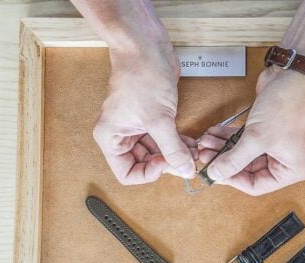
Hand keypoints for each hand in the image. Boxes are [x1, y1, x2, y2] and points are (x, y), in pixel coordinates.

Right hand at [94, 44, 195, 184]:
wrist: (145, 45)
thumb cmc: (140, 75)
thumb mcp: (158, 119)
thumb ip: (172, 148)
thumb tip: (185, 170)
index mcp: (111, 139)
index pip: (127, 174)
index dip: (149, 173)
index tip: (167, 163)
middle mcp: (121, 135)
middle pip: (144, 164)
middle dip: (166, 163)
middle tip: (187, 161)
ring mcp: (137, 126)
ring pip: (157, 152)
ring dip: (176, 154)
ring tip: (194, 153)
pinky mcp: (153, 117)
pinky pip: (165, 138)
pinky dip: (179, 143)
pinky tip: (193, 143)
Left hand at [199, 67, 304, 195]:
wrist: (295, 72)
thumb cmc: (288, 104)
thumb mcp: (257, 138)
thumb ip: (234, 159)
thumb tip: (215, 174)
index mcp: (293, 170)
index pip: (256, 186)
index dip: (232, 179)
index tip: (213, 172)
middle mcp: (286, 160)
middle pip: (247, 170)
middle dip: (224, 161)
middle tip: (204, 155)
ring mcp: (276, 145)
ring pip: (243, 154)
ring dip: (223, 148)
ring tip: (204, 143)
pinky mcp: (267, 130)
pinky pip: (244, 140)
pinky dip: (229, 137)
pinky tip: (213, 134)